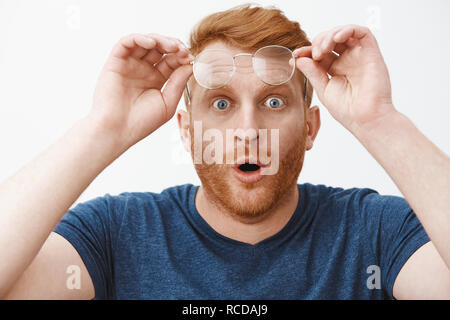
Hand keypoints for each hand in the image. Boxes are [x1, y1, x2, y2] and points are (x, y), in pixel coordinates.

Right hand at [89, 33, 192, 150]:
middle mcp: (143, 70)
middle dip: (174, 46)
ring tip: (172, 46)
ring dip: (159, 40)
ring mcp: (129, 65)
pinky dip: (139, 38)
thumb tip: (190, 65)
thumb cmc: (141, 123)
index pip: (171, 61)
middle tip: (182, 50)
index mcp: (156, 80)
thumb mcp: (167, 103)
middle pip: (160, 49)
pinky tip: (151, 43)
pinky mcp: (115, 62)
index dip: (182, 57)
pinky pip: (126, 43)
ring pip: (145, 42)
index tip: (191, 58)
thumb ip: (178, 83)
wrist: (117, 131)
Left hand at [294, 25, 395, 133]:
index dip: (306, 51)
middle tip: (314, 54)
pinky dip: (347, 30)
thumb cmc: (347, 110)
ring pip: (344, 33)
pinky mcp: (372, 53)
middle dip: (318, 42)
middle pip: (330, 40)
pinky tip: (336, 39)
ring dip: (330, 36)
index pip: (320, 53)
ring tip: (323, 49)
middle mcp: (347, 61)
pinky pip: (362, 32)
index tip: (295, 55)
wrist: (365, 119)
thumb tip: (298, 59)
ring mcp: (359, 56)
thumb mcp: (323, 89)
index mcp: (335, 70)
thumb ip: (312, 72)